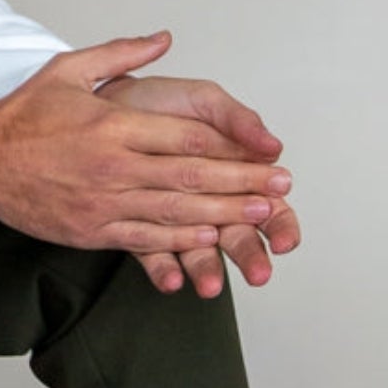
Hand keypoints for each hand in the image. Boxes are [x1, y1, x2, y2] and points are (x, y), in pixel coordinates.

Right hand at [0, 31, 294, 262]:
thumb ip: (122, 53)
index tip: (266, 154)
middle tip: (280, 189)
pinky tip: (210, 238)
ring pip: (176, 214)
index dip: (233, 150)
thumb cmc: (23, 114)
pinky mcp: (92, 230)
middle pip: (192, 179)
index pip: (188, 139)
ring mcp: (103, 202)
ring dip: (224, 216)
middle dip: (243, 185)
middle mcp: (113, 166)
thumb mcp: (70, 69)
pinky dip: (182, 241)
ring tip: (261, 216)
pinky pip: (145, 238)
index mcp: (113, 125)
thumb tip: (164, 38)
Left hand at [97, 63, 301, 297]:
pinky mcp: (142, 231)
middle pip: (239, 237)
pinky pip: (155, 256)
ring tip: (210, 285)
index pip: (269, 207)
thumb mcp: (203, 102)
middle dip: (251, 256)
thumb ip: (238, 121)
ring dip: (208, 270)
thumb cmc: (157, 105)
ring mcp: (177, 221)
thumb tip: (273, 146)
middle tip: (258, 272)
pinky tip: (172, 281)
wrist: (102, 105)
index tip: (285, 240)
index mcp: (234, 174)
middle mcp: (209, 203)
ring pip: (200, 252)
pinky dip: (165, 271)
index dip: (281, 225)